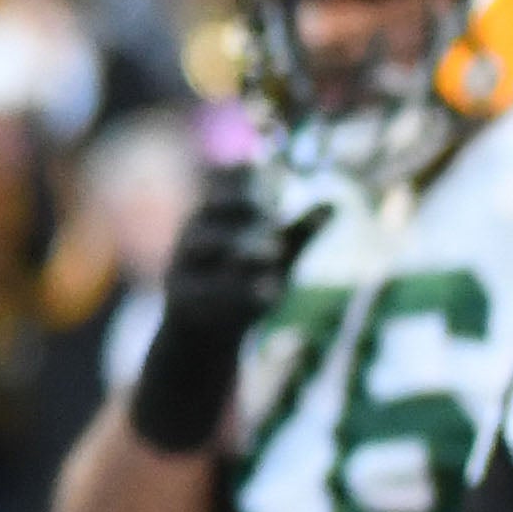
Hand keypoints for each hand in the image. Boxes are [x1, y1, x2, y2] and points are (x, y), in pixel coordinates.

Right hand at [126, 168, 324, 451]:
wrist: (204, 337)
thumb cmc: (242, 285)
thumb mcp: (274, 259)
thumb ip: (298, 234)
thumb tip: (333, 206)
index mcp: (214, 216)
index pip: (222, 179)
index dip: (245, 174)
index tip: (274, 181)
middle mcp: (192, 233)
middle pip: (213, 207)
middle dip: (246, 209)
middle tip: (276, 219)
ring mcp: (181, 264)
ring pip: (206, 243)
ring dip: (243, 246)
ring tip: (275, 254)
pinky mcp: (180, 298)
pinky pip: (207, 288)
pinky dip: (239, 289)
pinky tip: (270, 292)